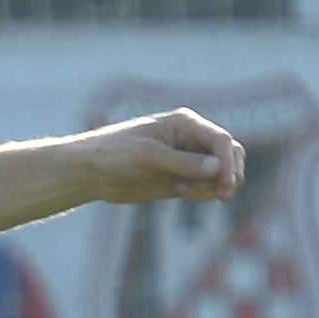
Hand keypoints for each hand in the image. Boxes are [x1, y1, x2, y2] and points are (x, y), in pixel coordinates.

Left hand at [66, 109, 242, 207]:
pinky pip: (204, 187)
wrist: (89, 172)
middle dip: (229, 174)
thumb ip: (182, 163)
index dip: (228, 161)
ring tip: (187, 191)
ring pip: (220, 174)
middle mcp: (192, 140)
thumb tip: (217, 168)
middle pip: (229, 156)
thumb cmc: (113, 154)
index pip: (221, 140)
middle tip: (220, 193)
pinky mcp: (180, 180)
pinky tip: (184, 192)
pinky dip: (203, 193)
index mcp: (186, 124)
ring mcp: (187, 161)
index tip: (225, 183)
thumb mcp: (147, 156)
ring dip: (214, 186)